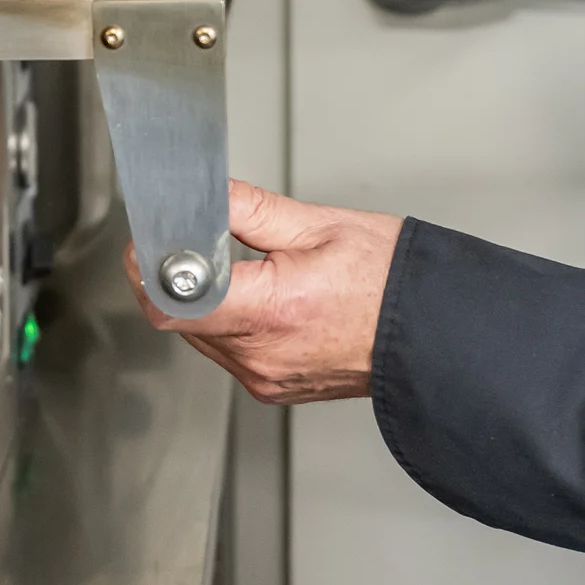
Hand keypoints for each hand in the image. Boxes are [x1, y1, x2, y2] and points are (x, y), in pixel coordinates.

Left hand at [124, 180, 401, 404]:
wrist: (433, 332)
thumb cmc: (390, 279)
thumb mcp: (319, 224)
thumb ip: (248, 211)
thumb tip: (202, 197)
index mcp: (272, 310)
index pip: (173, 302)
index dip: (151, 268)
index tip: (151, 240)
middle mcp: (262, 356)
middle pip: (181, 318)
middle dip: (180, 276)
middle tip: (195, 237)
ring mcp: (266, 378)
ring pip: (201, 337)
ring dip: (205, 300)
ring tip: (242, 266)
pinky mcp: (273, 387)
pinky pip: (229, 352)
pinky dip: (231, 323)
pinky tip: (261, 296)